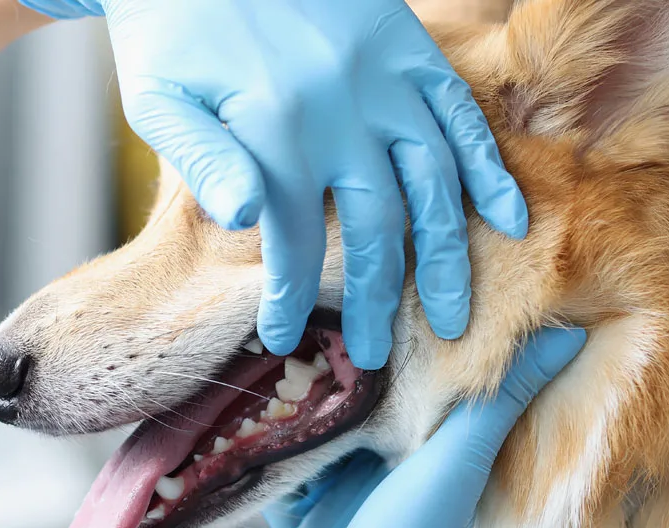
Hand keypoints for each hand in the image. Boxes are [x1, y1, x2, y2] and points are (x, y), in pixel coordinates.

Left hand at [19, 0, 528, 369]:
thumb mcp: (159, 97)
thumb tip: (249, 222)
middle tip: (375, 355)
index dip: (288, 297)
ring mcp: (387, 80)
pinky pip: (463, 119)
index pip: (291, 239)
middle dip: (373, 300)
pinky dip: (490, 171)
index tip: (283, 339)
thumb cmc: (176, 31)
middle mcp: (342, 109)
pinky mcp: (413, 53)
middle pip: (374, 228)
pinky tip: (509, 221)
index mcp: (274, 126)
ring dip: (445, 258)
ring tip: (451, 319)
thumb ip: (202, 161)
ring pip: (434, 185)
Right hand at [262, 326, 586, 527]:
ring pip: (307, 411)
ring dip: (287, 381)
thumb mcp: (461, 461)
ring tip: (266, 327)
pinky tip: (238, 391)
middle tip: (304, 294)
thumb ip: (503, 399)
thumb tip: (569, 334)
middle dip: (330, 348)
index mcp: (427, 434)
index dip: (392, 326)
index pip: (408, 365)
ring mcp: (336, 471)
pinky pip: (268, 450)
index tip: (375, 276)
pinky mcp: (295, 495)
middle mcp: (383, 447)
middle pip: (353, 384)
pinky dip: (254, 428)